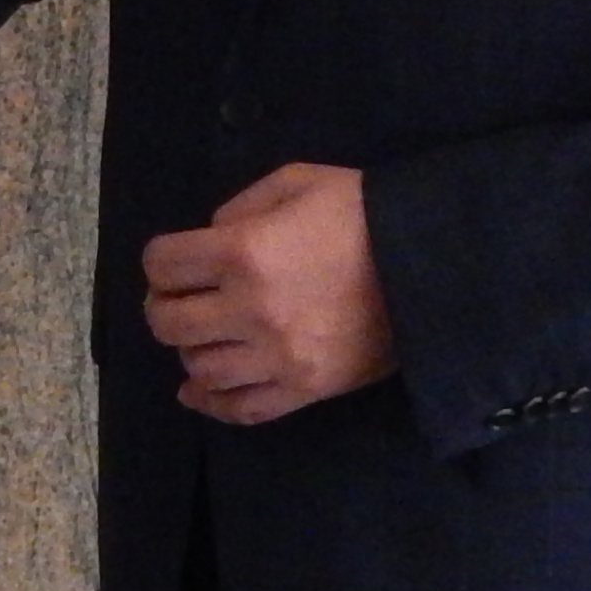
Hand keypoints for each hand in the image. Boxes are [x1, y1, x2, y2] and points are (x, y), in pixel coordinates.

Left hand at [142, 162, 390, 423]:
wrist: (429, 264)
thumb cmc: (361, 212)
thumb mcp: (296, 181)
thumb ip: (241, 206)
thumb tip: (210, 239)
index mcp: (244, 252)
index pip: (164, 265)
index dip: (160, 260)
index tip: (173, 260)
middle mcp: (251, 311)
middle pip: (170, 323)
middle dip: (164, 306)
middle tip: (178, 298)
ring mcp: (278, 358)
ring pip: (200, 370)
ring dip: (189, 351)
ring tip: (203, 335)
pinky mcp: (305, 389)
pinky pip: (242, 409)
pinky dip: (212, 404)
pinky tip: (197, 392)